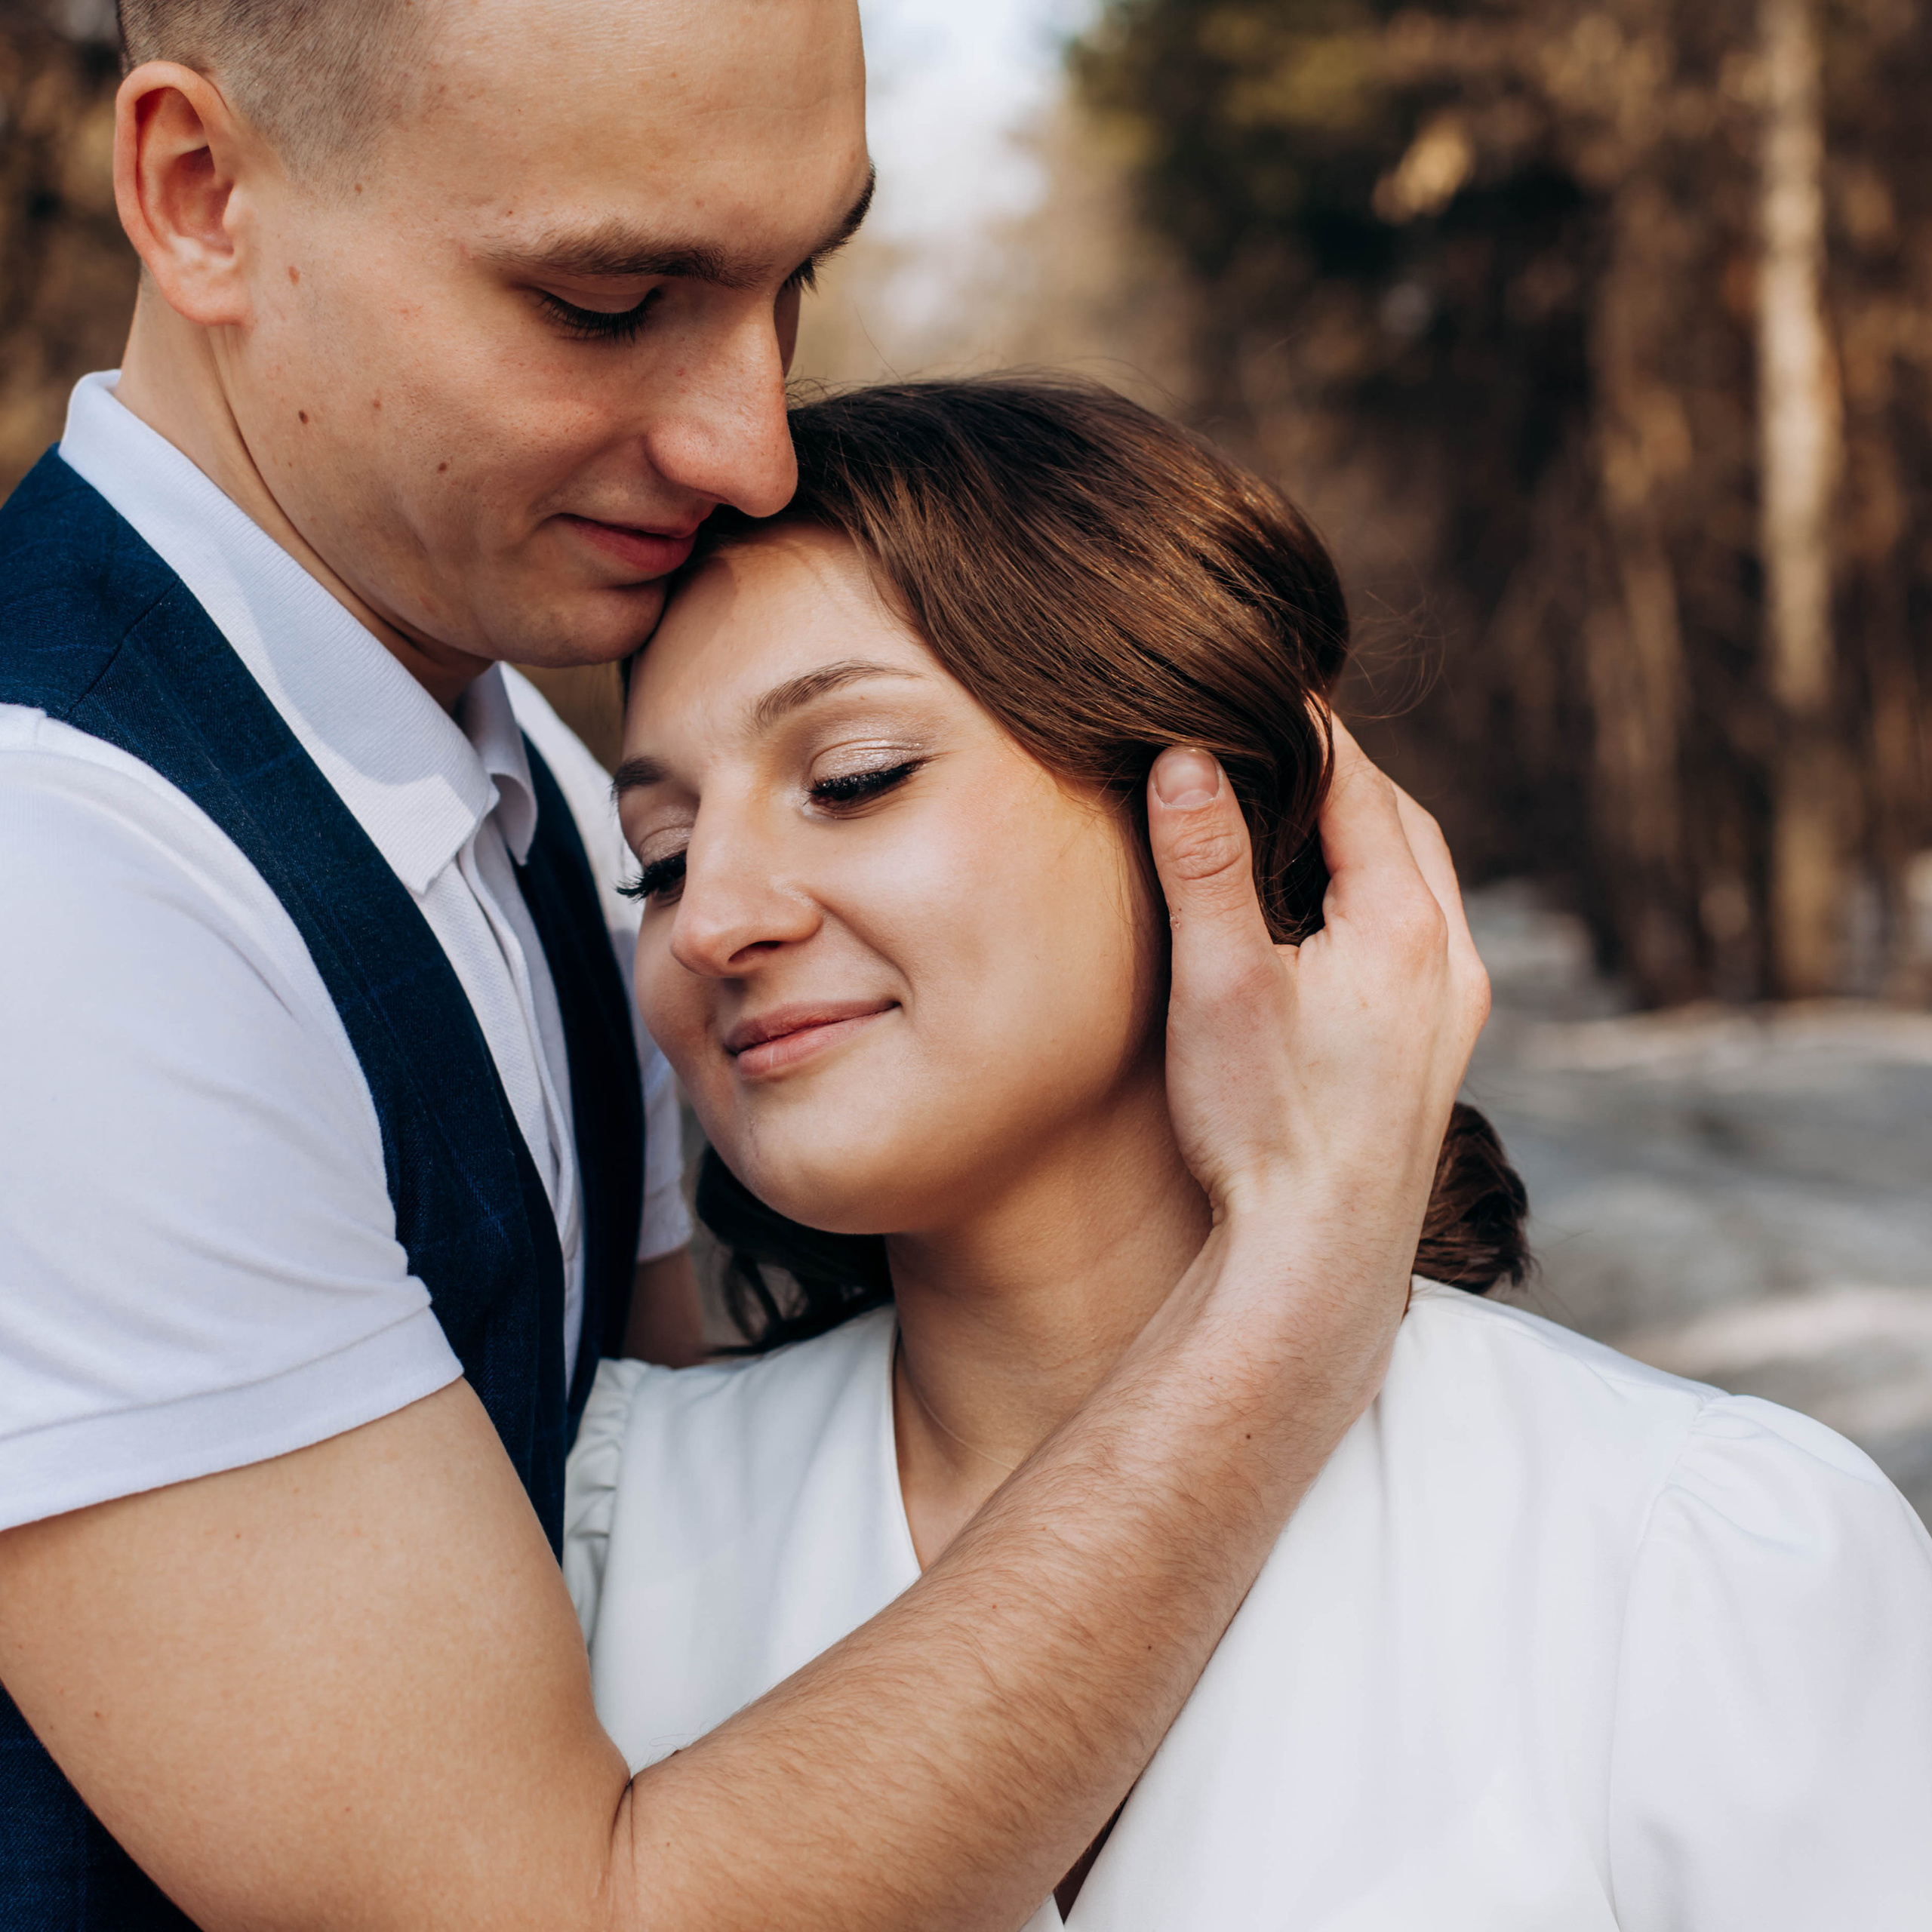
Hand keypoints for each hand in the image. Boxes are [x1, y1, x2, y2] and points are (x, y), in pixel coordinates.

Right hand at [1146, 721, 1488, 1270]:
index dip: (1304, 724)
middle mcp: (1451, 959)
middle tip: (1276, 736)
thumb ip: (1204, 863)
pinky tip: (1328, 920)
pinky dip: (1379, 897)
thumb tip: (1184, 755)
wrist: (1316, 1260)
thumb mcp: (1220, 983)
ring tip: (1299, 813)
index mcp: (1404, 924)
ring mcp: (1456, 1012)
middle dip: (1341, 775)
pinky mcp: (1441, 1055)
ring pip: (1421, 883)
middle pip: (1402, 824)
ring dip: (1367, 836)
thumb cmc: (1264, 1126)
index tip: (1258, 680)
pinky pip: (1422, 938)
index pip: (1356, 783)